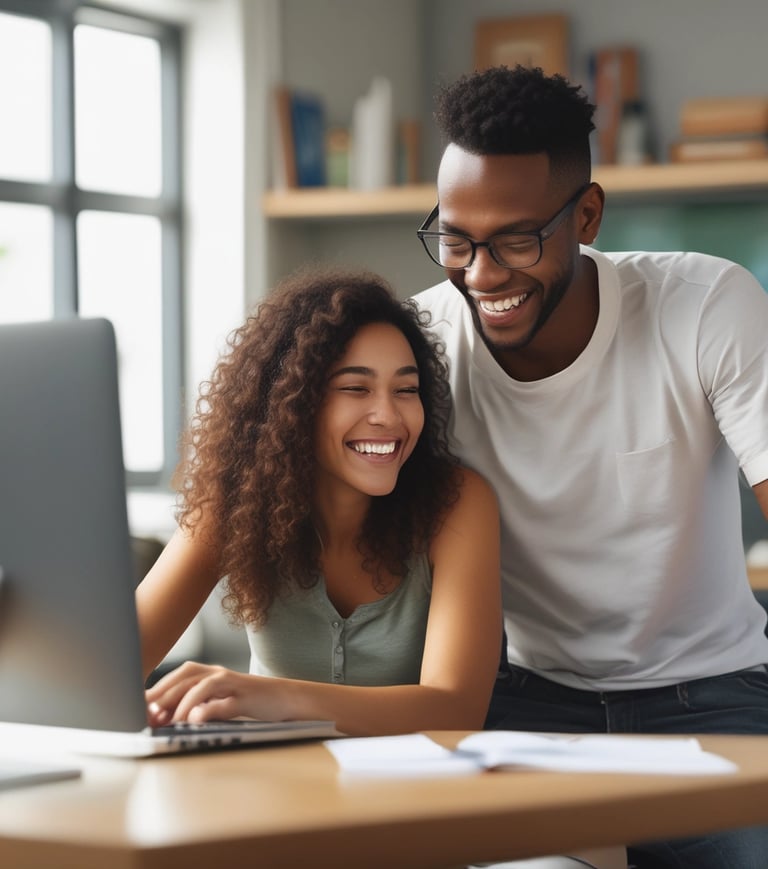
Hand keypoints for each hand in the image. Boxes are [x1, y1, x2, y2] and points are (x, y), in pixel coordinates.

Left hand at [145, 661, 269, 724]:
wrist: (284, 699)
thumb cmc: (246, 701)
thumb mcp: (218, 701)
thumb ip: (194, 705)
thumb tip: (162, 717)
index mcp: (209, 673)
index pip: (177, 676)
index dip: (157, 689)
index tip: (138, 707)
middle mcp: (219, 674)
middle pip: (186, 678)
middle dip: (163, 696)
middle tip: (147, 715)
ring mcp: (233, 684)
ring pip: (203, 686)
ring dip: (182, 702)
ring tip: (168, 720)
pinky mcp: (246, 698)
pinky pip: (225, 702)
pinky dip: (208, 709)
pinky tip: (195, 719)